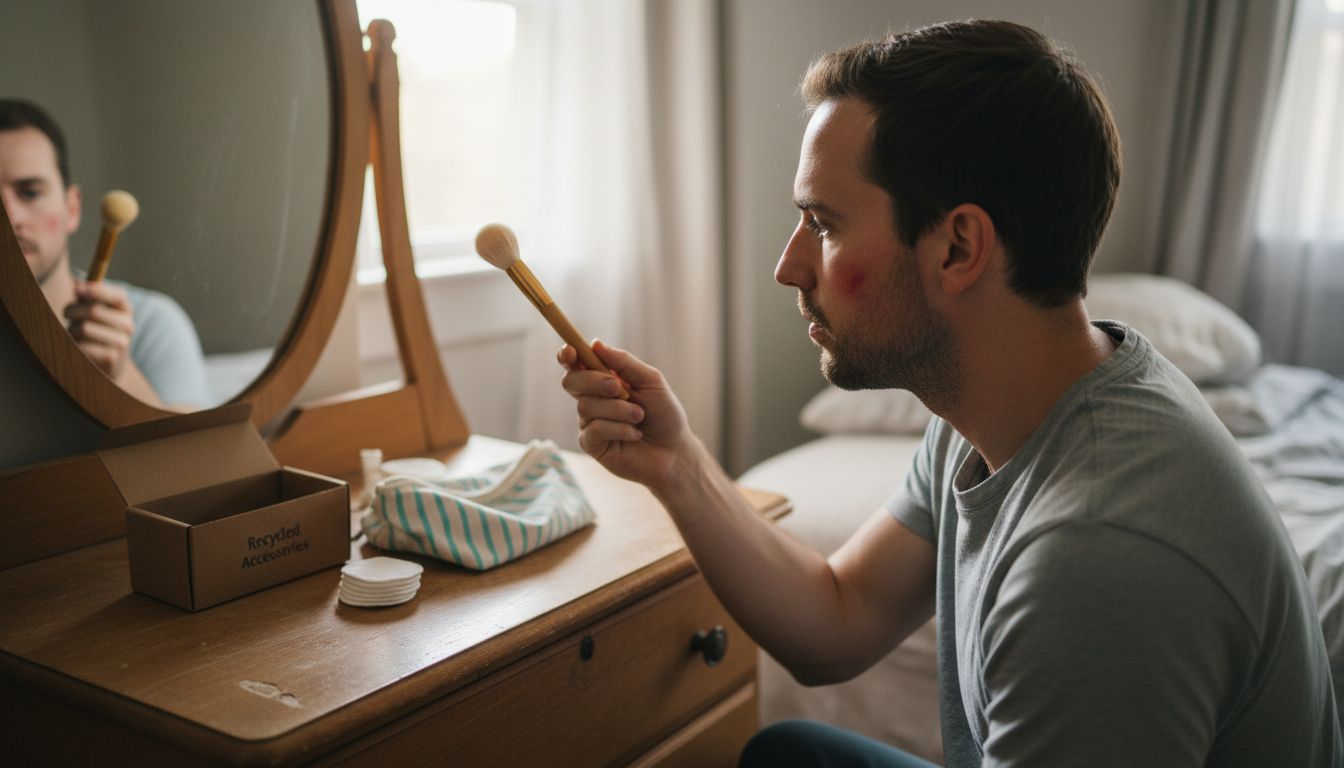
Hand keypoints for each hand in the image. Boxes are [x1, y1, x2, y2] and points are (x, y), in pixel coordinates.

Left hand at [64, 280, 135, 379]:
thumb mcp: (96, 311)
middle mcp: (128, 325)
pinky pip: (82, 346)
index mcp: (126, 310)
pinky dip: (74, 345)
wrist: (112, 365)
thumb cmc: (97, 331)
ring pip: (84, 328)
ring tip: (75, 334)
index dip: (96, 290)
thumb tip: (77, 284)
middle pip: (93, 310)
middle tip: (67, 314)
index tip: (77, 289)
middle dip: (73, 310)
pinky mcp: (111, 358)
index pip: (117, 295)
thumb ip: (87, 297)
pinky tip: (78, 347)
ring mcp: (121, 343)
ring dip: (72, 330)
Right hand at [558, 340, 694, 490]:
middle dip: (594, 381)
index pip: (575, 364)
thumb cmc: (664, 414)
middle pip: (571, 381)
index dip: (567, 355)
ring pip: (586, 406)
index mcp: (603, 379)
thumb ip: (624, 362)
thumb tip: (595, 344)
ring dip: (618, 409)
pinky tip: (635, 434)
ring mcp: (589, 421)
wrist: (674, 451)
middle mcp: (592, 398)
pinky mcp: (591, 444)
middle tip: (619, 389)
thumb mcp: (651, 381)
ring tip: (639, 417)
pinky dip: (620, 428)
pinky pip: (594, 429)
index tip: (571, 351)